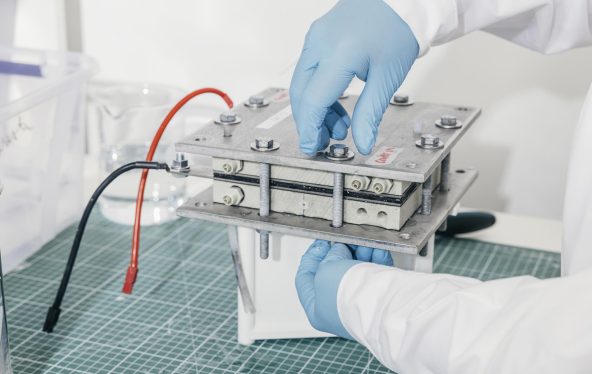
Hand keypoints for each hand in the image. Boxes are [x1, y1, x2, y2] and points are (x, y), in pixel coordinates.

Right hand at [290, 0, 418, 155]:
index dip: (310, 129)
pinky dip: (318, 92)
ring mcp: (315, 38)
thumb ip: (370, 114)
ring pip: (303, 84)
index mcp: (339, 53)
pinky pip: (309, 71)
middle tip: (325, 142)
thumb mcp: (387, 78)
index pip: (313, 100)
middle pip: (301, 94)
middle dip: (310, 123)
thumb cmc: (397, 29)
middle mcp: (320, 44)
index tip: (312, 148)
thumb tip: (363, 143)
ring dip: (316, 110)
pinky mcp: (317, 38)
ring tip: (339, 128)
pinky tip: (336, 107)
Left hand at [295, 240, 392, 338]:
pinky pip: (375, 273)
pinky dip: (376, 258)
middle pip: (334, 272)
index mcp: (317, 309)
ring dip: (360, 252)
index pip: (306, 279)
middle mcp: (338, 309)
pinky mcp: (380, 297)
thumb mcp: (325, 271)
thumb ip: (328, 257)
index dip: (312, 257)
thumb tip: (338, 250)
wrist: (384, 307)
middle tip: (344, 239)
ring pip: (356, 270)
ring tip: (363, 242)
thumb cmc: (349, 298)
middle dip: (341, 251)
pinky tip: (376, 248)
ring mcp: (359, 303)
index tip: (321, 242)